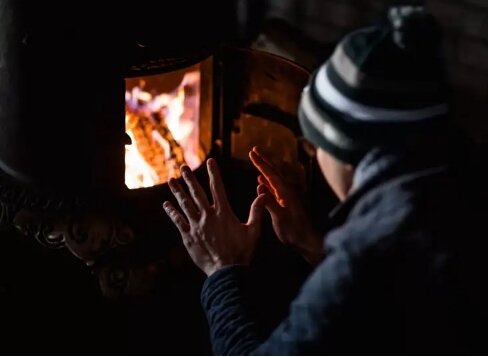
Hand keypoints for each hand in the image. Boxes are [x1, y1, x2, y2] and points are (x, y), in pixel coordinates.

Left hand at [163, 159, 265, 276]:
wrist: (227, 272)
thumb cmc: (242, 252)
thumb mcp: (253, 231)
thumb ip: (257, 211)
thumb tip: (263, 195)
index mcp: (223, 213)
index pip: (217, 188)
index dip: (213, 173)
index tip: (210, 161)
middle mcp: (207, 216)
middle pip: (196, 193)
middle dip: (190, 179)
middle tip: (183, 167)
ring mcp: (196, 226)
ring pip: (185, 205)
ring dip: (177, 192)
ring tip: (171, 181)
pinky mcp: (188, 237)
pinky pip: (178, 221)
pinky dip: (172, 212)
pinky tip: (166, 205)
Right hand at [249, 147, 323, 264]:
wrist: (306, 241)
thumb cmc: (294, 232)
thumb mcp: (280, 218)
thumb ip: (270, 203)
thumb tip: (260, 188)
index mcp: (286, 193)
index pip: (271, 174)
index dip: (261, 163)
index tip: (251, 153)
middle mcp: (287, 191)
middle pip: (274, 172)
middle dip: (264, 160)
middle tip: (254, 150)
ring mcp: (287, 197)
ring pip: (274, 179)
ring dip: (265, 169)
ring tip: (256, 161)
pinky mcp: (285, 203)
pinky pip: (274, 188)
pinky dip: (267, 182)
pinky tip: (261, 181)